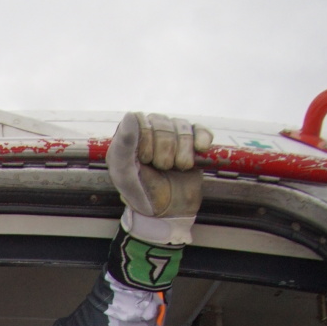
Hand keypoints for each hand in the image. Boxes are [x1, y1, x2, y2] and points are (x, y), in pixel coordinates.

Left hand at [106, 112, 213, 245]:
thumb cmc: (141, 192)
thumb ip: (125, 144)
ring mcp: (172, 136)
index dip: (148, 140)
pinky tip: (200, 151)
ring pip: (182, 127)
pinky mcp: (192, 143)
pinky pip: (200, 130)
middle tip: (163, 167)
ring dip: (183, 150)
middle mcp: (150, 131)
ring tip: (179, 167)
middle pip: (164, 123)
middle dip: (165, 150)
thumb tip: (131, 114)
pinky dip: (202, 140)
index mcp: (130, 136)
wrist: (167, 211)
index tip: (145, 160)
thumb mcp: (124, 173)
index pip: (143, 121)